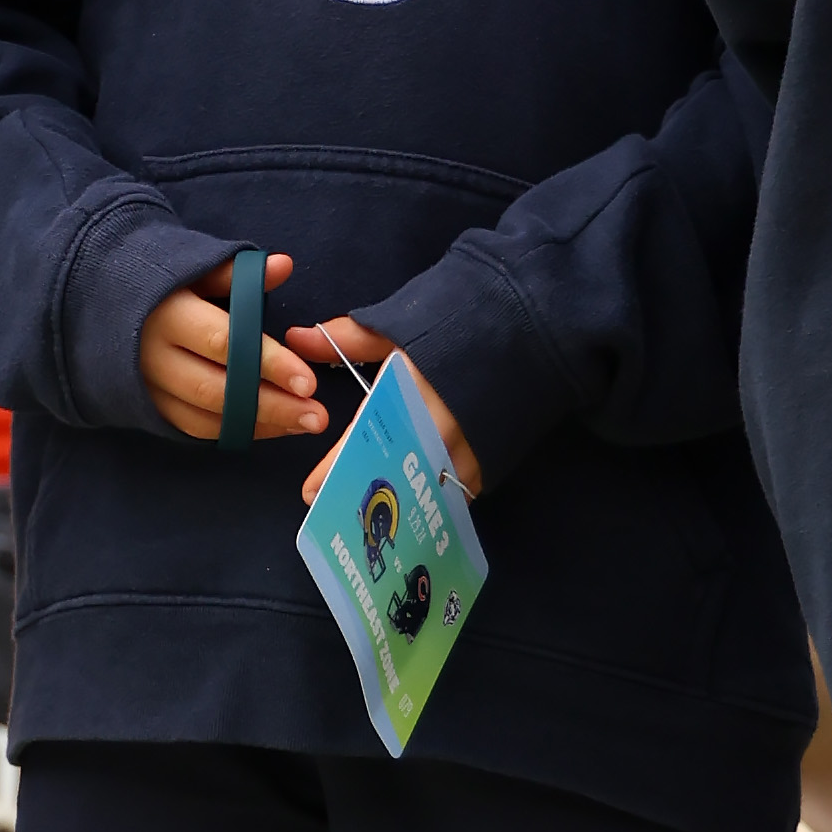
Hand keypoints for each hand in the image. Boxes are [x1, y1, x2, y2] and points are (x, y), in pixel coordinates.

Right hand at [138, 253, 327, 448]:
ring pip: (207, 417)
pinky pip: (195, 428)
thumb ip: (237, 273)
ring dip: (259, 424)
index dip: (268, 364)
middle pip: (218, 390)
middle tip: (317, 416)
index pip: (225, 343)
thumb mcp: (190, 266)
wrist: (93, 301)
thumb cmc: (155, 280)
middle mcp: (153, 356)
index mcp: (167, 314)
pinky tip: (271, 426)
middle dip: (272, 406)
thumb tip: (284, 265)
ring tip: (303, 423)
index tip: (308, 381)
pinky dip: (236, 430)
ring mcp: (148, 387)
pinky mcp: (148, 407)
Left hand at [295, 319, 480, 506]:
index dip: (335, 466)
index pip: (364, 439)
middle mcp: (438, 430)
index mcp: (409, 395)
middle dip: (366, 488)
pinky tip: (418, 501)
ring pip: (426, 488)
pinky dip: (437, 494)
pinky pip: (458, 489)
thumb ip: (349, 339)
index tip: (310, 490)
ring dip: (401, 497)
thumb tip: (297, 338)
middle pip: (392, 472)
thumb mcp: (401, 325)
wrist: (533, 324)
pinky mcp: (493, 461)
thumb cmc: (461, 322)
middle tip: (340, 506)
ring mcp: (470, 450)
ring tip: (377, 510)